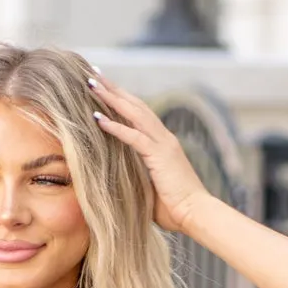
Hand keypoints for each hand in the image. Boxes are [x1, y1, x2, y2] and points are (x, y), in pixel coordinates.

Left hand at [86, 74, 208, 233]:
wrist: (196, 214)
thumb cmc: (175, 209)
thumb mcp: (151, 189)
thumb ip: (137, 178)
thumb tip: (117, 183)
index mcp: (163, 144)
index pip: (139, 115)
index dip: (122, 100)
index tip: (103, 87)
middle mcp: (163, 138)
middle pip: (135, 105)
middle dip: (114, 89)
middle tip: (93, 74)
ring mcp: (163, 144)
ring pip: (134, 113)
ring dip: (111, 98)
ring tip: (92, 84)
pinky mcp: (160, 156)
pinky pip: (134, 137)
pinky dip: (115, 126)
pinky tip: (97, 118)